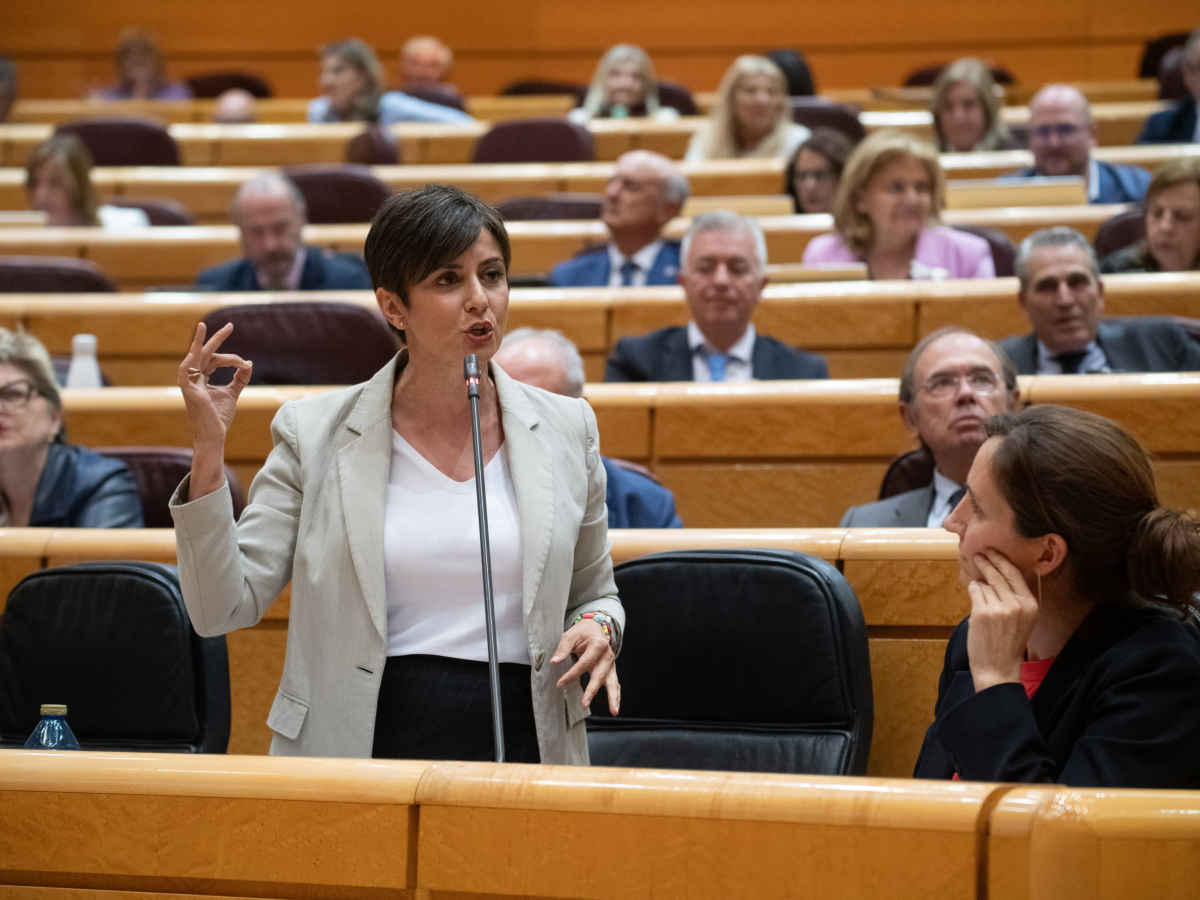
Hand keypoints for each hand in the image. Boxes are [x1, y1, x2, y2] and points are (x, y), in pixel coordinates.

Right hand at [177, 322, 251, 447]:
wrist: (214, 436)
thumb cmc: (219, 418)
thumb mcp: (232, 394)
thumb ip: (239, 379)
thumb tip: (248, 363)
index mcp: (201, 378)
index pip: (215, 359)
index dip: (232, 359)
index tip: (245, 363)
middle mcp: (194, 378)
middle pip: (205, 353)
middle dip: (216, 338)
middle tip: (230, 325)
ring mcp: (190, 384)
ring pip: (196, 358)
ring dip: (201, 342)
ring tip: (203, 326)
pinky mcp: (190, 393)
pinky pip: (184, 375)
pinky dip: (187, 365)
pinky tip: (193, 354)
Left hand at [551, 619, 619, 714]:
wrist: (595, 628)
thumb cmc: (582, 632)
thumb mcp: (570, 635)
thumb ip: (563, 648)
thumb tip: (554, 661)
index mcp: (598, 645)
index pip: (584, 663)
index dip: (572, 674)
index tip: (560, 683)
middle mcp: (607, 655)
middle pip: (600, 675)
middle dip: (592, 690)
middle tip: (584, 703)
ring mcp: (611, 664)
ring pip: (613, 682)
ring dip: (613, 697)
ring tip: (614, 711)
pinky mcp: (610, 670)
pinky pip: (614, 684)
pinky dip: (615, 695)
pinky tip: (615, 707)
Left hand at [966, 548, 1039, 692]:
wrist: (998, 667)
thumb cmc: (1008, 644)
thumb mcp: (1023, 619)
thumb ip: (1015, 598)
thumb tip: (997, 573)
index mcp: (1031, 605)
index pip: (1016, 575)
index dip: (1003, 561)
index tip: (993, 551)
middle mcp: (1018, 604)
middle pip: (999, 574)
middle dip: (988, 562)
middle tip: (979, 554)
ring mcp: (1000, 607)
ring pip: (984, 583)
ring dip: (979, 585)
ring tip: (981, 594)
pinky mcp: (982, 612)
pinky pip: (975, 591)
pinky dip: (973, 591)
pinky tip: (975, 595)